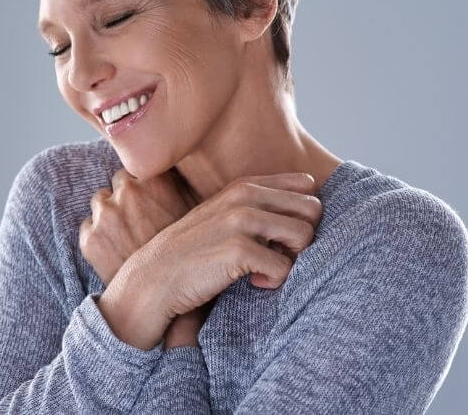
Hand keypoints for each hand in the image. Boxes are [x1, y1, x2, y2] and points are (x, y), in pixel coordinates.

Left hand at [79, 167, 194, 286]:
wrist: (168, 300)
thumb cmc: (190, 259)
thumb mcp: (198, 217)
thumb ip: (188, 190)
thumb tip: (187, 173)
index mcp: (156, 180)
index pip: (143, 166)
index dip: (148, 183)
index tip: (153, 200)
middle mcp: (129, 191)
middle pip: (120, 180)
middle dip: (127, 196)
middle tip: (140, 219)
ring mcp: (107, 214)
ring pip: (100, 201)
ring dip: (110, 214)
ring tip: (128, 237)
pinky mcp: (91, 238)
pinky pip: (88, 228)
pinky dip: (97, 237)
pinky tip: (115, 252)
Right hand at [99, 173, 321, 349]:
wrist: (155, 277)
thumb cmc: (194, 252)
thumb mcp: (223, 216)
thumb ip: (257, 208)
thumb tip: (306, 214)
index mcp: (244, 185)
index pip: (305, 185)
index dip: (301, 213)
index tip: (282, 234)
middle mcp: (245, 196)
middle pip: (313, 209)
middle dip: (303, 236)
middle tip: (279, 253)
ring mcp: (241, 221)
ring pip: (305, 235)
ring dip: (293, 259)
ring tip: (266, 268)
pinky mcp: (238, 250)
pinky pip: (285, 267)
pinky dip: (274, 281)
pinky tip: (253, 282)